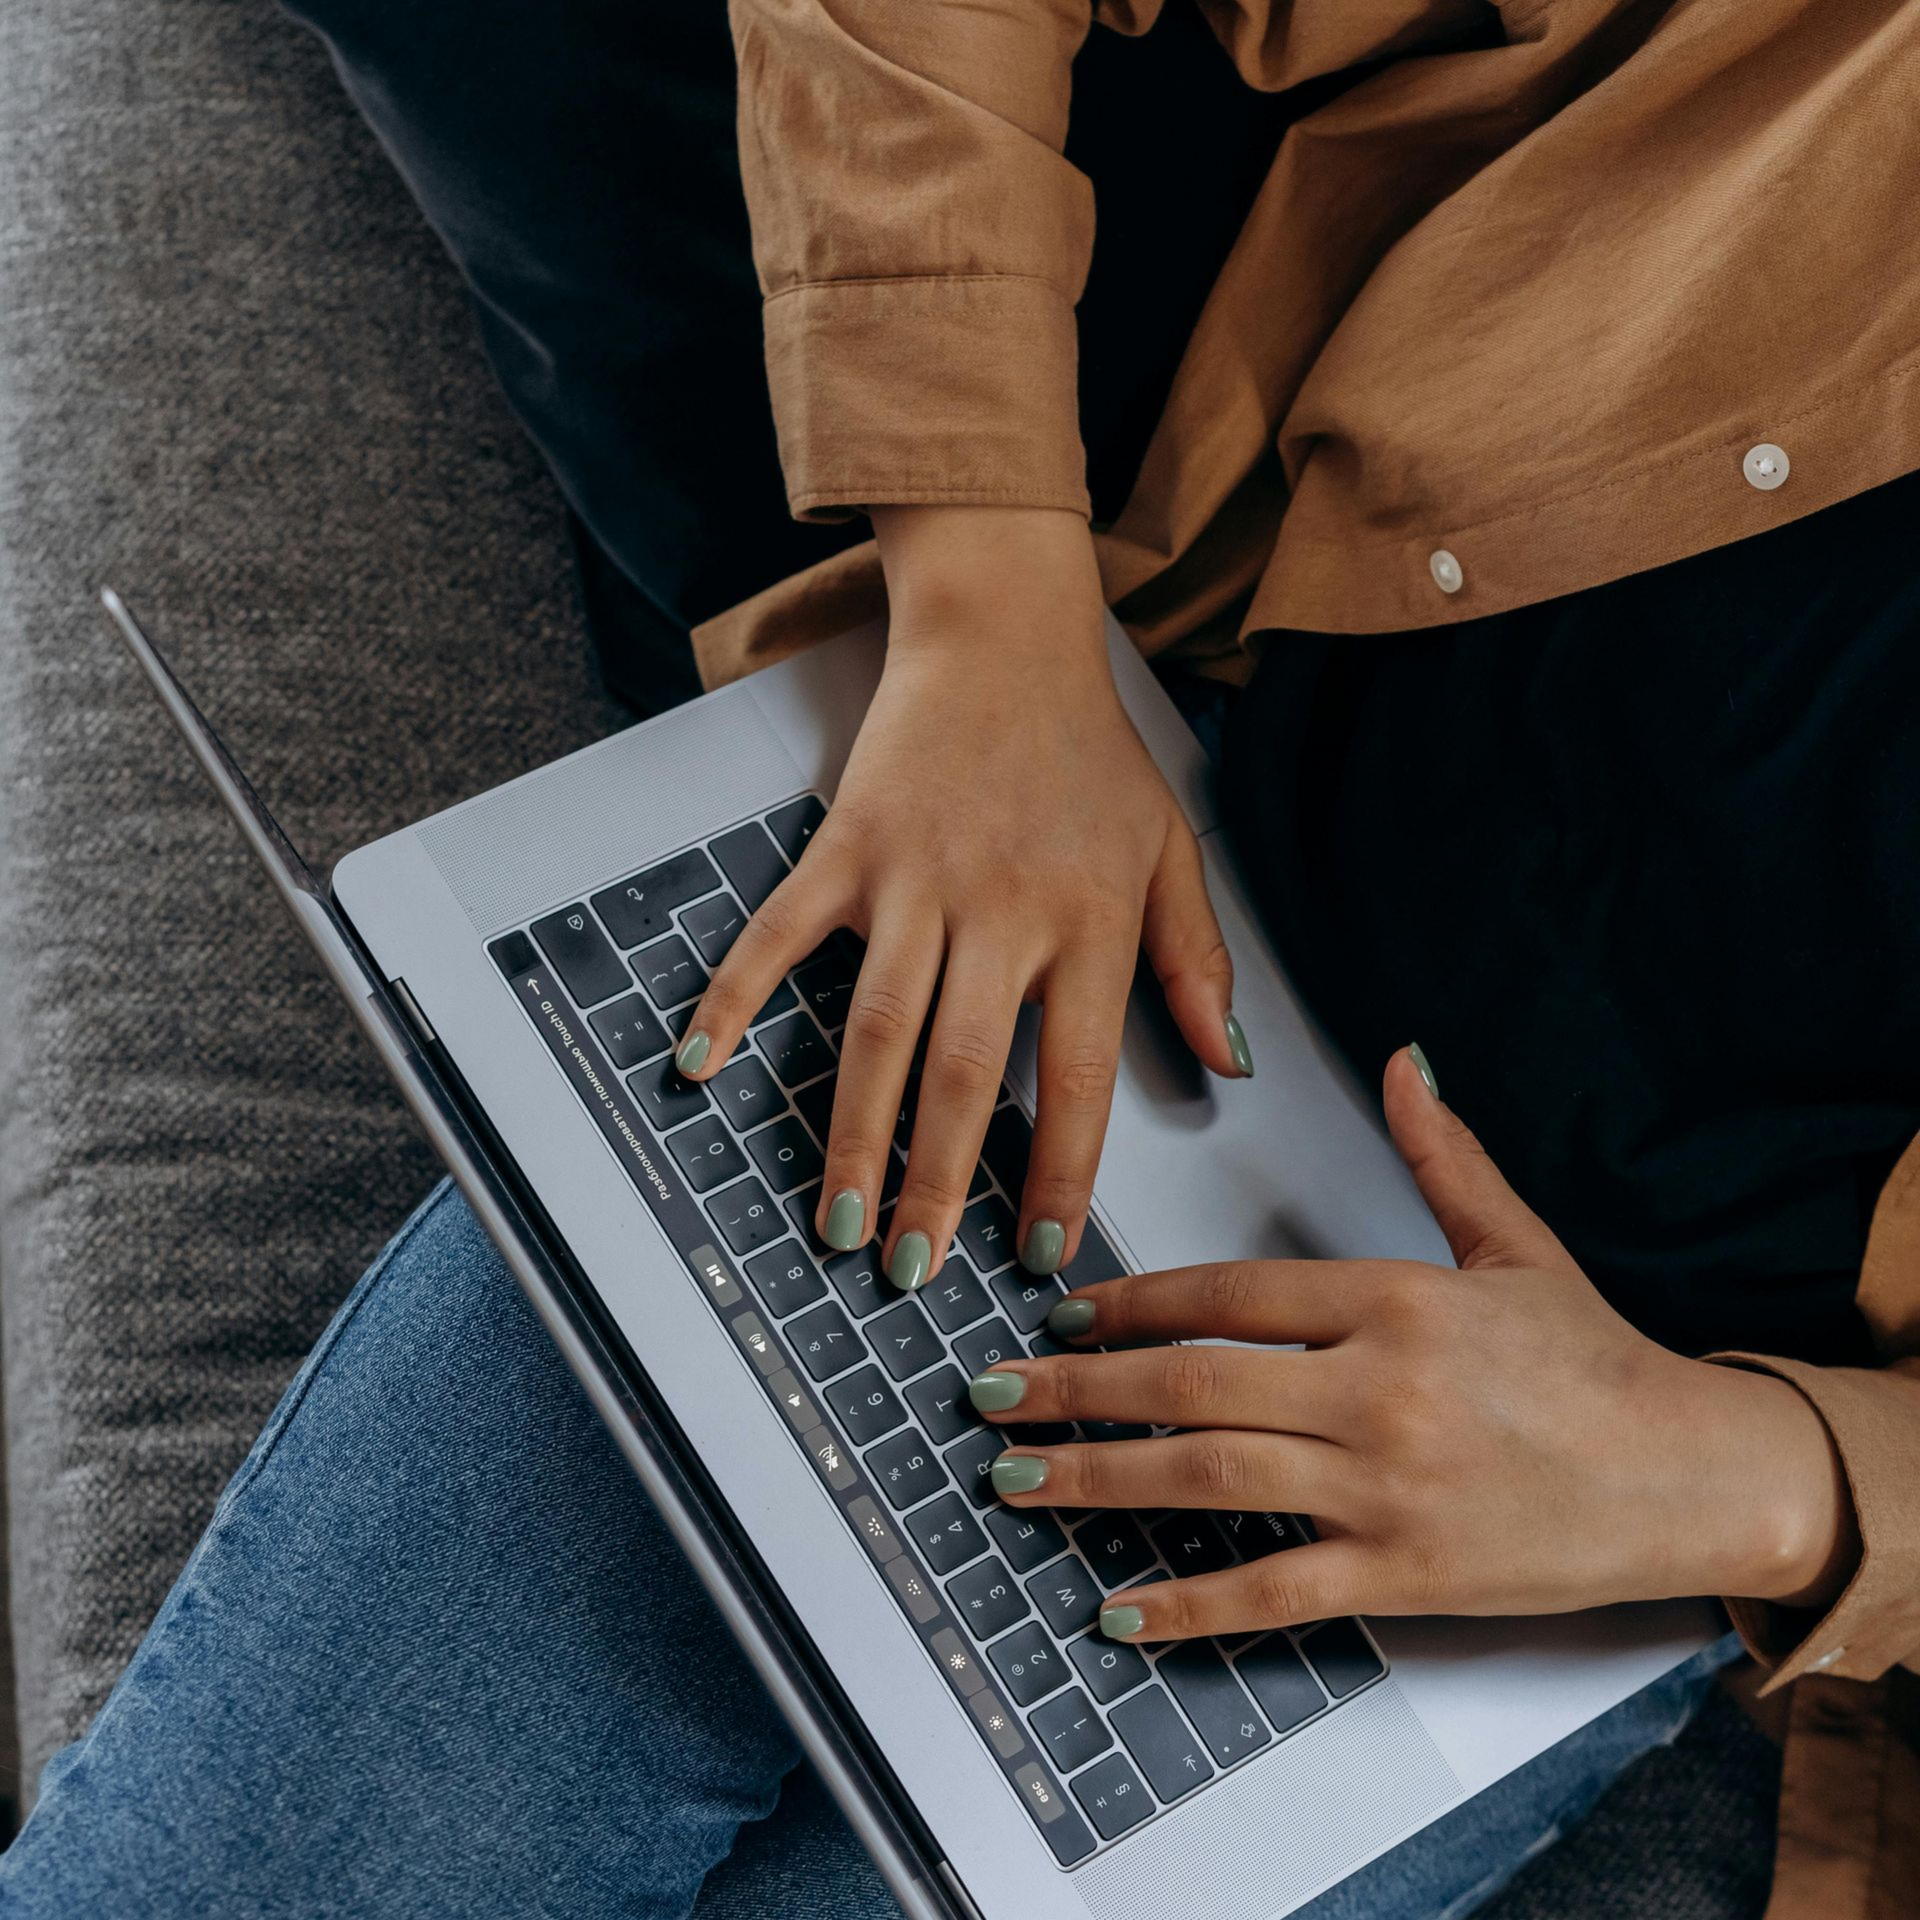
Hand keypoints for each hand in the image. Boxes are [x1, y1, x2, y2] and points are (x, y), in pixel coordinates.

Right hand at [676, 506, 1247, 1288]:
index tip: (1038, 1250)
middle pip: (962, 1071)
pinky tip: (699, 1066)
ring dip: (853, 1134)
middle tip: (912, 1271)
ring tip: (838, 1223)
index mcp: (1089, 922)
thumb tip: (1227, 1066)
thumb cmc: (1091, 752)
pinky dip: (734, 999)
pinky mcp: (845, 847)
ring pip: (876, 1028)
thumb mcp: (1171, 849)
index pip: (1079, 1074)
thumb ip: (1198, 962)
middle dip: (936, 1182)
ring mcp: (913, 879)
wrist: (1006, 637)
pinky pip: (779, 934)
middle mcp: (1001, 911)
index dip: (1058, 1170)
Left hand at [971, 1046, 1859, 1642]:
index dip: (1132, 1300)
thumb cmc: (1598, 1360)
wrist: (1693, 1475)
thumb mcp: (1517, 1243)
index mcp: (1394, 1299)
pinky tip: (1119, 1608)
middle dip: (1076, 1390)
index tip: (1064, 1311)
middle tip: (991, 1397)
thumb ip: (1442, 1155)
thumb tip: (1405, 1061)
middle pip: (1193, 1382)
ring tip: (1017, 1479)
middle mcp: (1378, 1389)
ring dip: (1101, 1480)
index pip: (1230, 1292)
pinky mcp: (1405, 1574)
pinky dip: (1191, 1605)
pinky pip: (1276, 1592)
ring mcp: (1386, 1487)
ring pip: (1211, 1479)